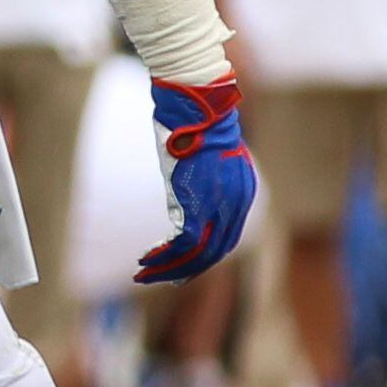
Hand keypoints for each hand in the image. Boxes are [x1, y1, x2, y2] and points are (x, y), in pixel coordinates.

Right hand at [134, 75, 257, 284]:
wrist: (198, 107)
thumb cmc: (197, 121)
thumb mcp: (207, 154)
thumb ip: (206, 176)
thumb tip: (189, 182)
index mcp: (243, 194)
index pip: (226, 240)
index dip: (202, 259)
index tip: (179, 266)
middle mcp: (236, 205)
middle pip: (214, 254)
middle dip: (185, 271)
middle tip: (159, 278)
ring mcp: (219, 207)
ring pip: (197, 255)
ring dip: (168, 269)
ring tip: (143, 275)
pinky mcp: (198, 205)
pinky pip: (183, 245)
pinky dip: (163, 257)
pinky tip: (145, 261)